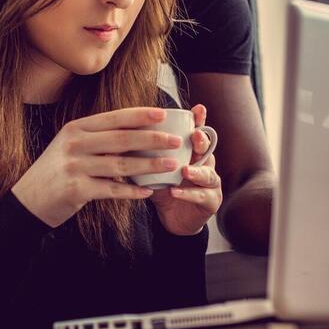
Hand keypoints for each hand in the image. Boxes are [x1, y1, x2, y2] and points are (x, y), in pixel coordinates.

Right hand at [12, 107, 185, 227]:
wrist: (28, 200)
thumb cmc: (55, 171)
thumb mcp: (71, 147)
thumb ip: (97, 139)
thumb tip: (136, 133)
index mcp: (75, 128)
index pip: (114, 118)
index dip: (140, 115)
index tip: (163, 115)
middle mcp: (74, 144)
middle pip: (122, 139)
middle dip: (152, 139)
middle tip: (176, 141)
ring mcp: (75, 167)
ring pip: (121, 164)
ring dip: (149, 165)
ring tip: (171, 165)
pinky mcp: (76, 190)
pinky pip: (112, 190)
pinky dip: (132, 191)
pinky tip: (148, 192)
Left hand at [151, 104, 222, 235]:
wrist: (172, 219)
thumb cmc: (164, 189)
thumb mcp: (154, 169)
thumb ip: (144, 155)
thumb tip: (117, 141)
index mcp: (193, 153)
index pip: (198, 133)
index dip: (200, 121)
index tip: (197, 109)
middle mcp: (206, 164)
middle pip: (207, 150)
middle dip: (202, 142)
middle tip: (195, 136)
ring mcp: (211, 183)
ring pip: (208, 174)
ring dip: (197, 172)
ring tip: (185, 170)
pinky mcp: (210, 202)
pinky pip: (201, 196)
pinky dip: (187, 194)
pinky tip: (175, 192)